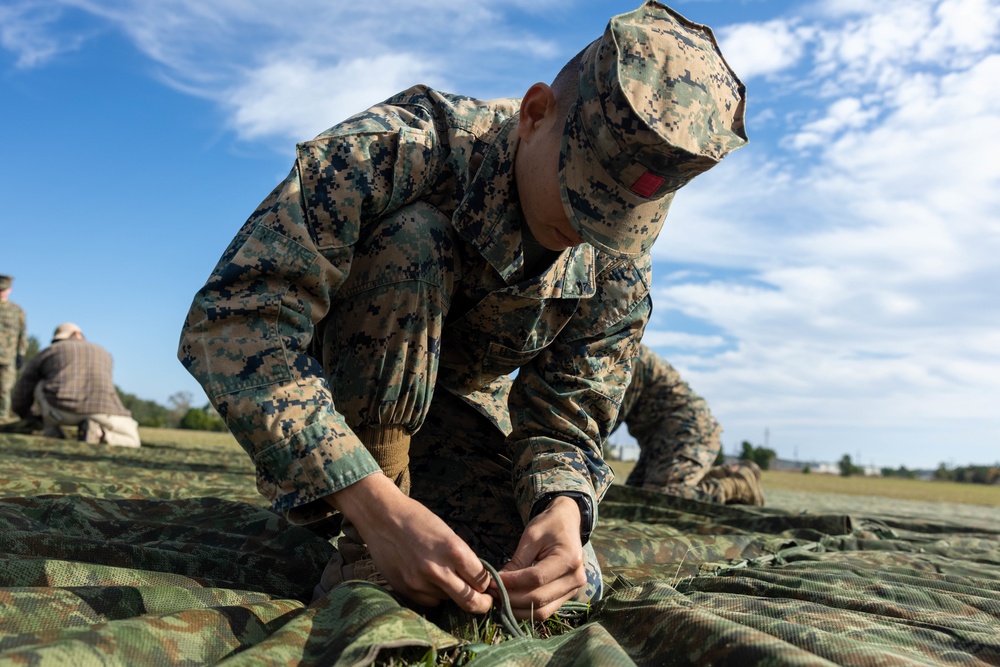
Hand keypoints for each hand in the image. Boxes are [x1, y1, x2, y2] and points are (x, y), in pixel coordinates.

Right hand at [328, 474, 492, 612]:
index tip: (487, 586)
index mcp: (453, 551)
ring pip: (448, 601)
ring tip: (442, 575)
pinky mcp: (405, 589)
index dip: (487, 585)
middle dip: (481, 604)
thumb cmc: (417, 519)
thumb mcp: (447, 533)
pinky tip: (426, 578)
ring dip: (451, 593)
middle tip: (484, 602)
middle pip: (470, 602)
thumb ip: (461, 557)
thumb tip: (477, 580)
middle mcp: (438, 570)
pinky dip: (433, 595)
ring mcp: (420, 583)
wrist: (382, 516)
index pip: (482, 581)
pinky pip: (429, 602)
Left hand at [497, 495, 586, 619]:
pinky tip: (511, 601)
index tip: (493, 581)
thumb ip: (517, 561)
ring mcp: (573, 590)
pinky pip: (545, 610)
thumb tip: (497, 582)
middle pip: (539, 598)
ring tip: (499, 599)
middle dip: (512, 599)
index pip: (536, 578)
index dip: (512, 582)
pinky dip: (526, 610)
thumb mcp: (531, 536)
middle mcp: (575, 578)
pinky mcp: (567, 596)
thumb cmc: (549, 525)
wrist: (568, 522)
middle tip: (492, 593)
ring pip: (542, 611)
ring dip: (517, 609)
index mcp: (569, 559)